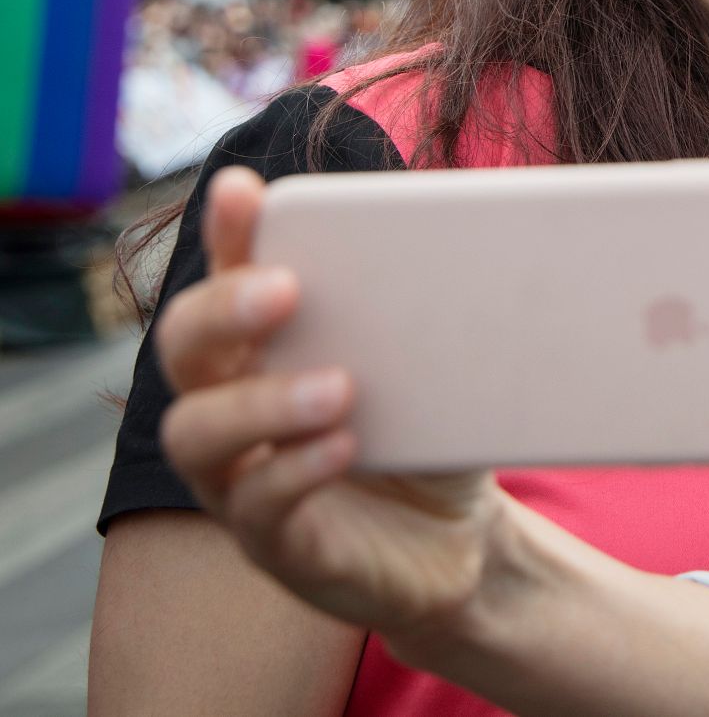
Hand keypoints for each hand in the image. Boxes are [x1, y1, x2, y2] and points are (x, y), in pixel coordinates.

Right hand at [156, 167, 505, 634]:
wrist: (468, 537)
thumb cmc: (440, 424)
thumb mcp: (446, 354)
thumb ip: (444, 295)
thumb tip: (502, 220)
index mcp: (273, 342)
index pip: (232, 273)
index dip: (228, 232)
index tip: (243, 188)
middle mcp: (237, 402)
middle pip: (183, 345)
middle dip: (222, 308)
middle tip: (286, 288)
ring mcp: (244, 477)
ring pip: (197, 432)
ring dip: (261, 402)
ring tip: (339, 386)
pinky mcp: (278, 544)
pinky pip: (255, 508)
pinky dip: (296, 471)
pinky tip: (344, 446)